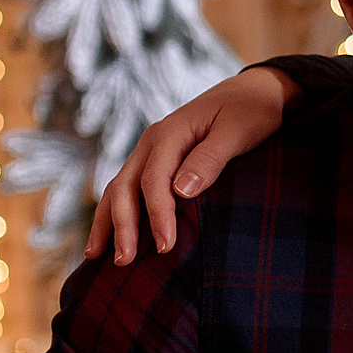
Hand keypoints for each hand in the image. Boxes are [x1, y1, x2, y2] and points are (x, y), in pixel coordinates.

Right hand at [84, 67, 297, 264]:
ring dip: (108, 222)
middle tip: (123, 262)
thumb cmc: (252, 111)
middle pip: (126, 186)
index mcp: (170, 133)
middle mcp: (152, 141)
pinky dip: (116, 211)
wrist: (256, 90)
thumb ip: (210, 159)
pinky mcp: (157, 160)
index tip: (165, 247)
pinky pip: (130, 187)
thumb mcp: (237, 132)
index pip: (154, 181)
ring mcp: (150, 150)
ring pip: (119, 188)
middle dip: (122, 226)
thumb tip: (181, 191)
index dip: (157, 216)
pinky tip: (111, 236)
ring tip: (96, 256)